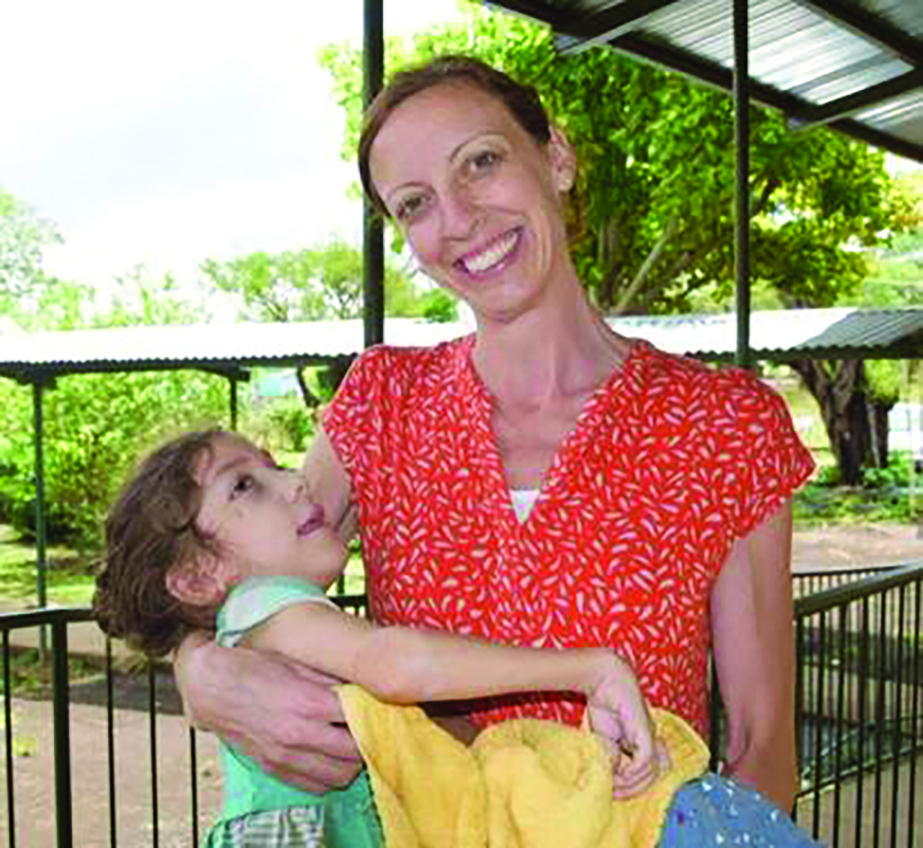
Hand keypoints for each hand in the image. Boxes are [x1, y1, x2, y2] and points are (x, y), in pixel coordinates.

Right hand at [174, 632, 362, 792]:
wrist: (211, 687)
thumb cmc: (254, 668)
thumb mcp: (297, 662)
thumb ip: (330, 678)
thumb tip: (359, 684)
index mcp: (309, 701)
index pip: (359, 717)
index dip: (373, 712)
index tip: (378, 707)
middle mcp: (299, 733)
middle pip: (355, 753)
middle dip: (368, 741)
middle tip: (370, 727)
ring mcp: (286, 755)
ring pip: (339, 776)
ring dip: (352, 764)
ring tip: (352, 745)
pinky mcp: (274, 768)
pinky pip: (314, 786)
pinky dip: (329, 777)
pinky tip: (330, 760)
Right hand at [584, 656, 664, 798]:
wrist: (604, 678)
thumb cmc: (604, 702)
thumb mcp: (604, 736)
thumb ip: (610, 755)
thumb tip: (613, 775)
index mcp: (643, 740)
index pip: (651, 771)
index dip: (635, 785)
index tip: (615, 791)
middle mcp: (651, 739)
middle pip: (655, 775)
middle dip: (634, 789)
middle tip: (615, 794)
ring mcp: (650, 735)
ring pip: (653, 771)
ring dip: (633, 783)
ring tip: (614, 785)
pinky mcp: (645, 731)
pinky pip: (646, 759)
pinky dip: (633, 770)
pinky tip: (619, 771)